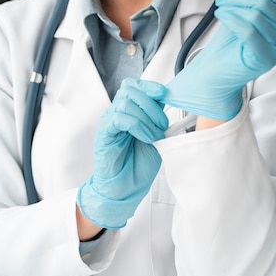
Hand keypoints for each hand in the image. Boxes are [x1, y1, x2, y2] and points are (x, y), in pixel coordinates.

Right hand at [77, 78, 167, 228]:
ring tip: (155, 135)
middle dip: (151, 103)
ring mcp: (109, 122)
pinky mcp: (104, 133)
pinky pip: (119, 118)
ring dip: (146, 117)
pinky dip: (137, 125)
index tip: (165, 94)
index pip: (135, 86)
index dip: (150, 86)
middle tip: (162, 123)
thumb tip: (171, 106)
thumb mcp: (155, 137)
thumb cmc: (138, 165)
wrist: (125, 189)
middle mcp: (117, 113)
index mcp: (129, 111)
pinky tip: (146, 137)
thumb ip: (159, 121)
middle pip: (130, 89)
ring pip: (125, 102)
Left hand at [163, 0, 275, 119]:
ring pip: (257, 15)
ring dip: (233, 6)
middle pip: (266, 3)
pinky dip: (232, 19)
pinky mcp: (265, 60)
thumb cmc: (231, 42)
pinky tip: (221, 16)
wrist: (216, 71)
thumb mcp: (246, 12)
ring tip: (219, 8)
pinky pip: (249, 31)